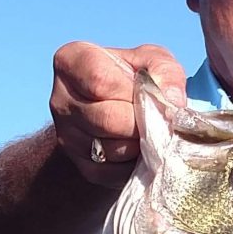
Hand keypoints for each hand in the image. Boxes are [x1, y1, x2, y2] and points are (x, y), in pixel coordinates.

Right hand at [50, 42, 185, 186]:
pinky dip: (134, 165)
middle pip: (105, 118)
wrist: (118, 110)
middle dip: (140, 123)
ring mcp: (66, 136)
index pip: (99, 81)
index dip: (133, 93)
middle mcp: (60, 100)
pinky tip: (141, 149)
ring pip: (110, 149)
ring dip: (140, 145)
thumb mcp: (152, 61)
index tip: (154, 96)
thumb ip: (165, 72)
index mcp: (72, 61)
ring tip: (150, 132)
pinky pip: (112, 172)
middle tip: (159, 120)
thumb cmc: (135, 78)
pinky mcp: (81, 165)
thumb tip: (171, 102)